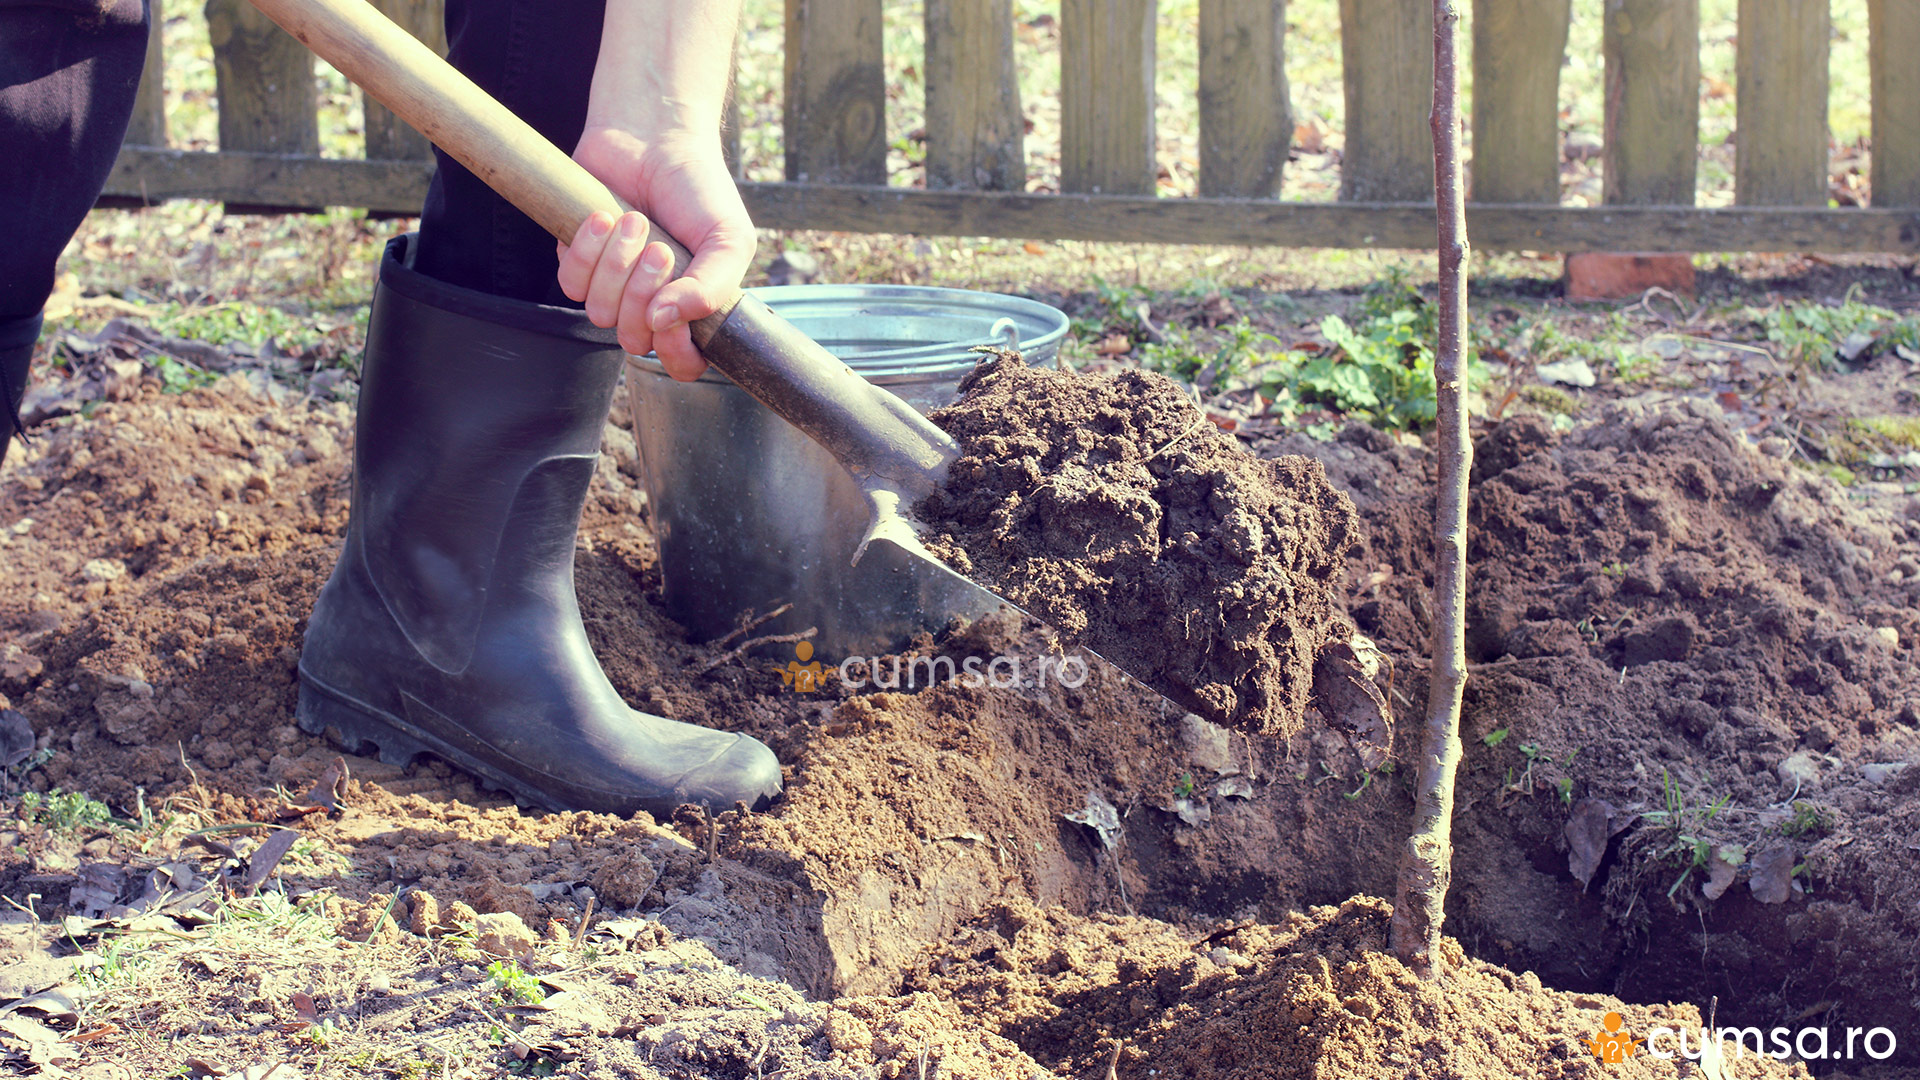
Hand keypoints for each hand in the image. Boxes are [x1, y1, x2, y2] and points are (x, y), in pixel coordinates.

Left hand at [555, 128, 754, 380]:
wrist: (654, 136)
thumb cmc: (698, 188)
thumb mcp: (728, 238)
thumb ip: (714, 288)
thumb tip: (666, 321)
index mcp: (692, 307)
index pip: (683, 364)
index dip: (677, 351)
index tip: (677, 314)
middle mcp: (651, 303)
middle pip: (635, 340)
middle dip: (645, 292)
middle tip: (661, 246)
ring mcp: (612, 285)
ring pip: (600, 312)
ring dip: (617, 264)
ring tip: (635, 221)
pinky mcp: (577, 260)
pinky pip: (570, 282)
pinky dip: (587, 248)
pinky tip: (605, 216)